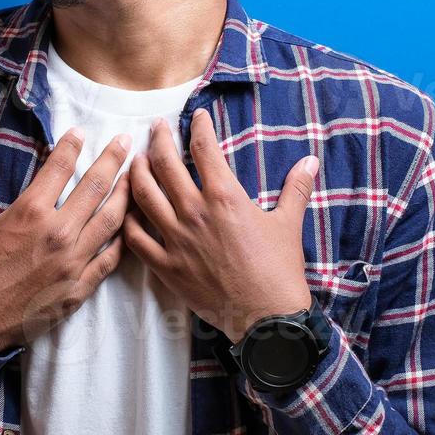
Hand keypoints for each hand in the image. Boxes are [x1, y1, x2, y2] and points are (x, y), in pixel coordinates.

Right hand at [0, 127, 132, 353]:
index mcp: (30, 213)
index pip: (59, 168)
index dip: (72, 146)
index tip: (81, 132)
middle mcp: (57, 233)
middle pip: (96, 187)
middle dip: (114, 160)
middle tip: (125, 142)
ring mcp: (73, 263)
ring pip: (112, 220)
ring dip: (127, 195)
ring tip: (137, 177)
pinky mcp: (80, 288)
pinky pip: (111, 259)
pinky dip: (123, 239)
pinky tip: (130, 226)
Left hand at [122, 107, 317, 342]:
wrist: (265, 318)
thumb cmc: (279, 270)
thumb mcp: (289, 224)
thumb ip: (296, 189)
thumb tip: (309, 162)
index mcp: (224, 198)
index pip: (205, 150)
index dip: (200, 127)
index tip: (197, 116)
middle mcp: (194, 213)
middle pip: (165, 165)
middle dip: (159, 139)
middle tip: (157, 128)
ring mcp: (176, 240)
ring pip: (143, 196)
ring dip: (137, 172)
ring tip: (136, 159)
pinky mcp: (166, 267)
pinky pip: (135, 238)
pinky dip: (127, 220)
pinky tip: (126, 209)